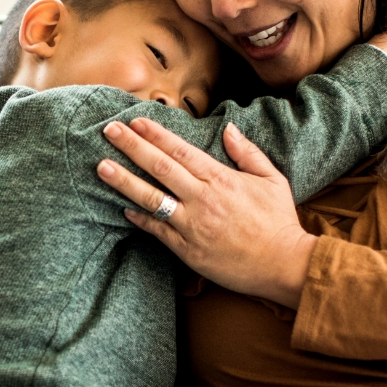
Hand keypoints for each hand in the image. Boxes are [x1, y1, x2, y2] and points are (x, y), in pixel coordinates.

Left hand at [97, 118, 317, 307]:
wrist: (284, 265)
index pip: (180, 150)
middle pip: (160, 167)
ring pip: (152, 198)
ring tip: (102, 167)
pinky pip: (159, 231)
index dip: (155, 134)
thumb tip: (228, 128)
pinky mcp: (189, 250)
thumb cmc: (278, 222)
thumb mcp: (272, 179)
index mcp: (221, 178)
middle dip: (132, 147)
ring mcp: (193, 225)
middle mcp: (203, 199)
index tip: (135, 121)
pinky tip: (123, 209)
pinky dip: (140, 220)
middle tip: (108, 131)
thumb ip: (247, 152)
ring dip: (124, 181)